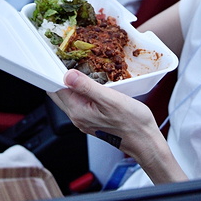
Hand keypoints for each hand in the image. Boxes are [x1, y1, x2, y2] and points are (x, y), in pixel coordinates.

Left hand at [50, 70, 187, 183]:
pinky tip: (92, 82)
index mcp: (78, 112)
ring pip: (70, 97)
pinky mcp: (93, 119)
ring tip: (81, 67)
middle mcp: (78, 117)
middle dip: (61, 76)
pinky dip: (82, 90)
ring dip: (72, 83)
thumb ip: (87, 87)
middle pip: (60, 93)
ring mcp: (85, 119)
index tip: (60, 58)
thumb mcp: (110, 100)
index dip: (56, 72)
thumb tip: (68, 75)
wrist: (145, 141)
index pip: (56, 89)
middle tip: (69, 59)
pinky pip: (81, 101)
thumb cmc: (132, 123)